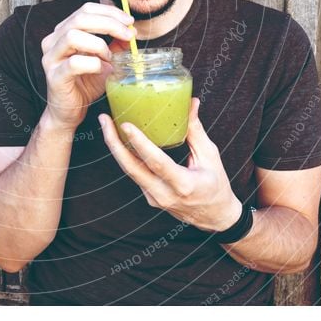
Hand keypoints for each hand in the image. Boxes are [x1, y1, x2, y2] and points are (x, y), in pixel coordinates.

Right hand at [41, 2, 134, 129]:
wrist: (69, 112)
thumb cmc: (84, 84)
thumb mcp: (105, 60)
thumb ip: (115, 45)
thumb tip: (132, 31)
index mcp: (63, 32)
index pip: (85, 9)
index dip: (109, 12)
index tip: (129, 21)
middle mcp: (53, 41)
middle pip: (80, 18)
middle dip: (109, 23)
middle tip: (128, 35)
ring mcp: (51, 58)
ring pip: (73, 36)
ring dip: (99, 44)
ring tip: (110, 58)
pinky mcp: (54, 76)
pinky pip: (74, 63)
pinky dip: (94, 64)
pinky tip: (102, 70)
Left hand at [98, 98, 242, 230]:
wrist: (215, 218)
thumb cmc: (216, 185)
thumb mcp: (210, 156)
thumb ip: (196, 130)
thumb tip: (191, 102)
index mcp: (184, 185)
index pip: (156, 162)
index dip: (140, 143)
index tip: (126, 125)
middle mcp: (164, 194)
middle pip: (132, 168)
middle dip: (114, 143)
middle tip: (104, 119)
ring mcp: (154, 198)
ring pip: (129, 171)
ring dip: (116, 147)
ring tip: (106, 124)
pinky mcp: (149, 197)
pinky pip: (134, 174)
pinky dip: (126, 155)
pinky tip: (119, 138)